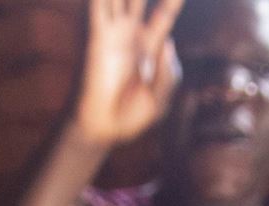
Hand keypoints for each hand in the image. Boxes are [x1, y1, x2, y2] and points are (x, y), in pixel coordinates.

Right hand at [69, 0, 185, 148]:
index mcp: (151, 44)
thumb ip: (170, 71)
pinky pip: (99, 8)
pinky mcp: (98, 38)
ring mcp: (114, 33)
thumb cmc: (133, 116)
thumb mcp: (162, 97)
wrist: (104, 130)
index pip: (166, 9)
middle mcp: (131, 32)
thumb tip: (165, 44)